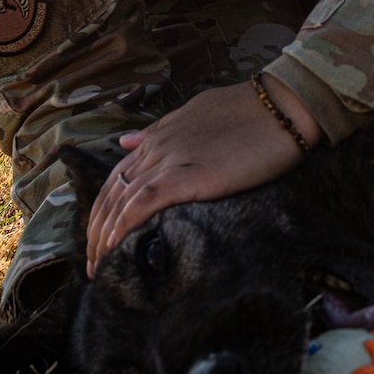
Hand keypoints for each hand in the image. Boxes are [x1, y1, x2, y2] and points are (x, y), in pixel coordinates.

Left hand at [85, 74, 320, 274]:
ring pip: (122, 201)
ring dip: (104, 237)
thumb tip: (129, 141)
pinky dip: (125, 224)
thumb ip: (160, 129)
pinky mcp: (190, 175)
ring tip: (97, 266)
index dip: (102, 209)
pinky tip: (115, 247)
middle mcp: (157, 147)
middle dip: (95, 230)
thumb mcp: (196, 113)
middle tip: (90, 263)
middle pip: (111, 193)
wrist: (284, 106)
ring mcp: (171, 160)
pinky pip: (145, 202)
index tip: (97, 237)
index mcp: (159, 135)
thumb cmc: (250, 111)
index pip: (116, 177)